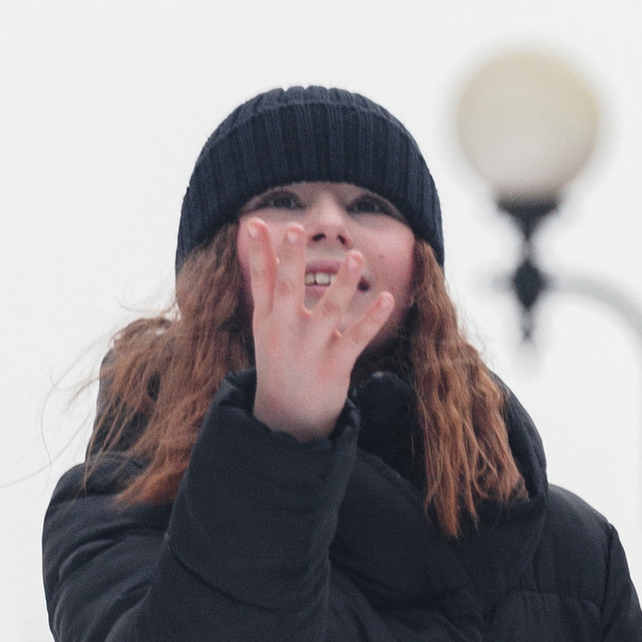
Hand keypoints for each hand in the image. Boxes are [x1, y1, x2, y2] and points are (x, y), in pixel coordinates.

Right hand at [238, 212, 399, 442]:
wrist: (287, 418)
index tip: (255, 222)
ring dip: (343, 283)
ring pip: (328, 311)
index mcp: (268, 319)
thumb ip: (269, 287)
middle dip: (292, 260)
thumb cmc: (280, 361)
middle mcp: (286, 331)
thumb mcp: (267, 326)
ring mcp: (310, 349)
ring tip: (356, 256)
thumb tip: (267, 245)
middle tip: (296, 228)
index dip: (258, 252)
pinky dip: (372, 319)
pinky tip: (386, 298)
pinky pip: (356, 338)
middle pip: (288, 290)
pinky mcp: (335, 366)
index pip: (261, 280)